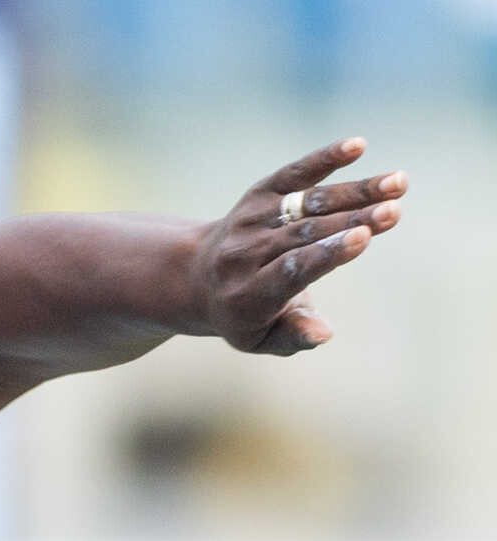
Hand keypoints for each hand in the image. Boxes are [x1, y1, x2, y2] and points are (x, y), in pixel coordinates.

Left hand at [192, 137, 405, 354]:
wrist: (197, 278)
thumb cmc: (246, 313)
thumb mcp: (263, 338)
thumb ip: (294, 336)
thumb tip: (323, 333)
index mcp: (247, 295)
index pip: (290, 270)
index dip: (326, 254)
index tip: (362, 238)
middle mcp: (244, 254)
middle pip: (305, 233)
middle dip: (351, 220)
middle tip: (393, 211)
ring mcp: (250, 220)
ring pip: (307, 203)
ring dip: (355, 191)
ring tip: (398, 183)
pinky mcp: (258, 195)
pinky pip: (293, 174)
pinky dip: (323, 159)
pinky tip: (356, 146)